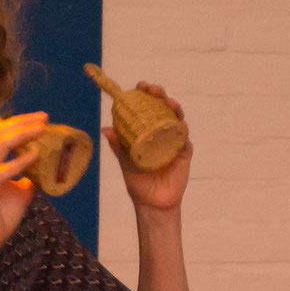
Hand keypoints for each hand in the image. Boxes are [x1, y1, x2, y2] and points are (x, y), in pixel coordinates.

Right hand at [0, 112, 41, 258]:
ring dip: (23, 133)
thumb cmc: (1, 216)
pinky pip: (5, 168)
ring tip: (42, 129)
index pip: (0, 132)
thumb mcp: (22, 191)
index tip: (41, 119)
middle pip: (0, 131)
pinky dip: (21, 160)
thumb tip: (49, 168)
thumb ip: (30, 177)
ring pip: (1, 142)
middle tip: (44, 117)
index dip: (20, 122)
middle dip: (23, 121)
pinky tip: (37, 155)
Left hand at [104, 82, 192, 213]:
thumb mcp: (125, 162)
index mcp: (146, 132)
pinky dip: (180, 127)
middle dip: (158, 95)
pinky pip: (183, 136)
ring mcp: (173, 140)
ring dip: (172, 106)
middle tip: (151, 89)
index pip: (146, 109)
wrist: (151, 203)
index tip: (138, 86)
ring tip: (167, 100)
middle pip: (162, 108)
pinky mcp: (184, 151)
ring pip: (175, 118)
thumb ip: (118, 146)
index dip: (143, 96)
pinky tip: (177, 121)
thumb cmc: (138, 183)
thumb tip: (105, 129)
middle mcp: (161, 132)